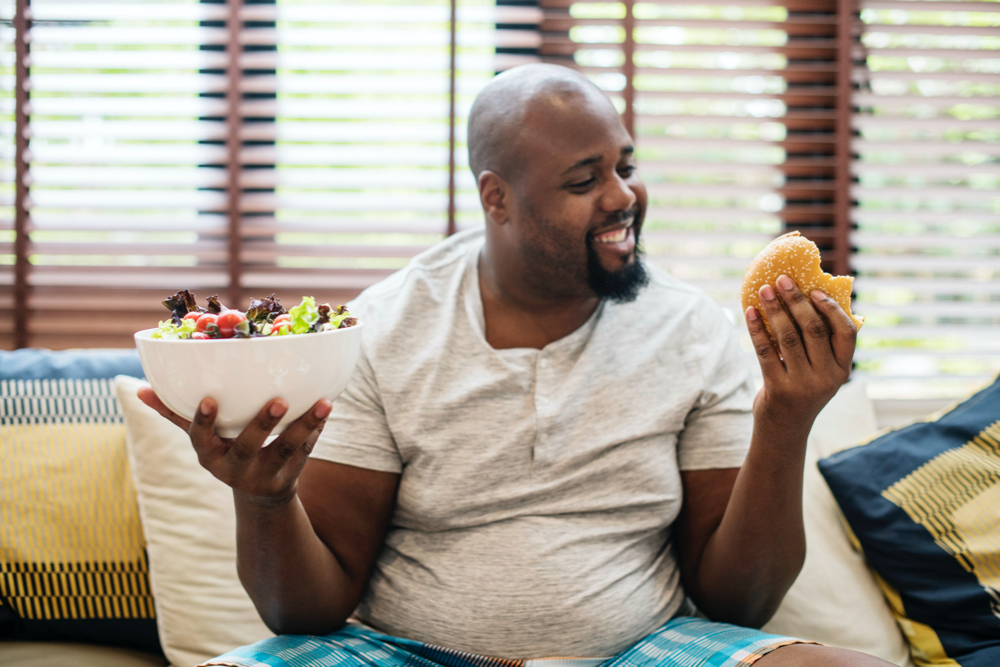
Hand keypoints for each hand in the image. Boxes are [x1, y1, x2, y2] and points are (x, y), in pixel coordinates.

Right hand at [137, 387, 332, 505]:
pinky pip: (306, 451)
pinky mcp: (291, 476)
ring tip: (323, 403)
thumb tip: (140, 389)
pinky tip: (326, 406)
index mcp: (209, 456)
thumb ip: (174, 414)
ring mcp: (265, 475)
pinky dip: (317, 430)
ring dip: (305, 425)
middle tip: (278, 401)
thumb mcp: (203, 440)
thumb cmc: (225, 452)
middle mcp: (235, 469)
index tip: (209, 399)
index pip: (200, 439)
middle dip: (262, 425)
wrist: (259, 495)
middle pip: (248, 447)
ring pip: (287, 450)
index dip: (203, 421)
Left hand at [744, 274, 856, 432]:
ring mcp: (803, 384)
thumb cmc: (802, 389)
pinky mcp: (778, 389)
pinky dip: (756, 328)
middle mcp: (827, 377)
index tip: (814, 290)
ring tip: (763, 290)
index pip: (847, 332)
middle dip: (796, 300)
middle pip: (814, 329)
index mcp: (842, 369)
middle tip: (782, 279)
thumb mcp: (820, 371)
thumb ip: (820, 344)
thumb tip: (804, 295)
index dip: (832, 308)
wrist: (784, 429)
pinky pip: (765, 351)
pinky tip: (749, 312)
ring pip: (788, 337)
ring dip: (774, 309)